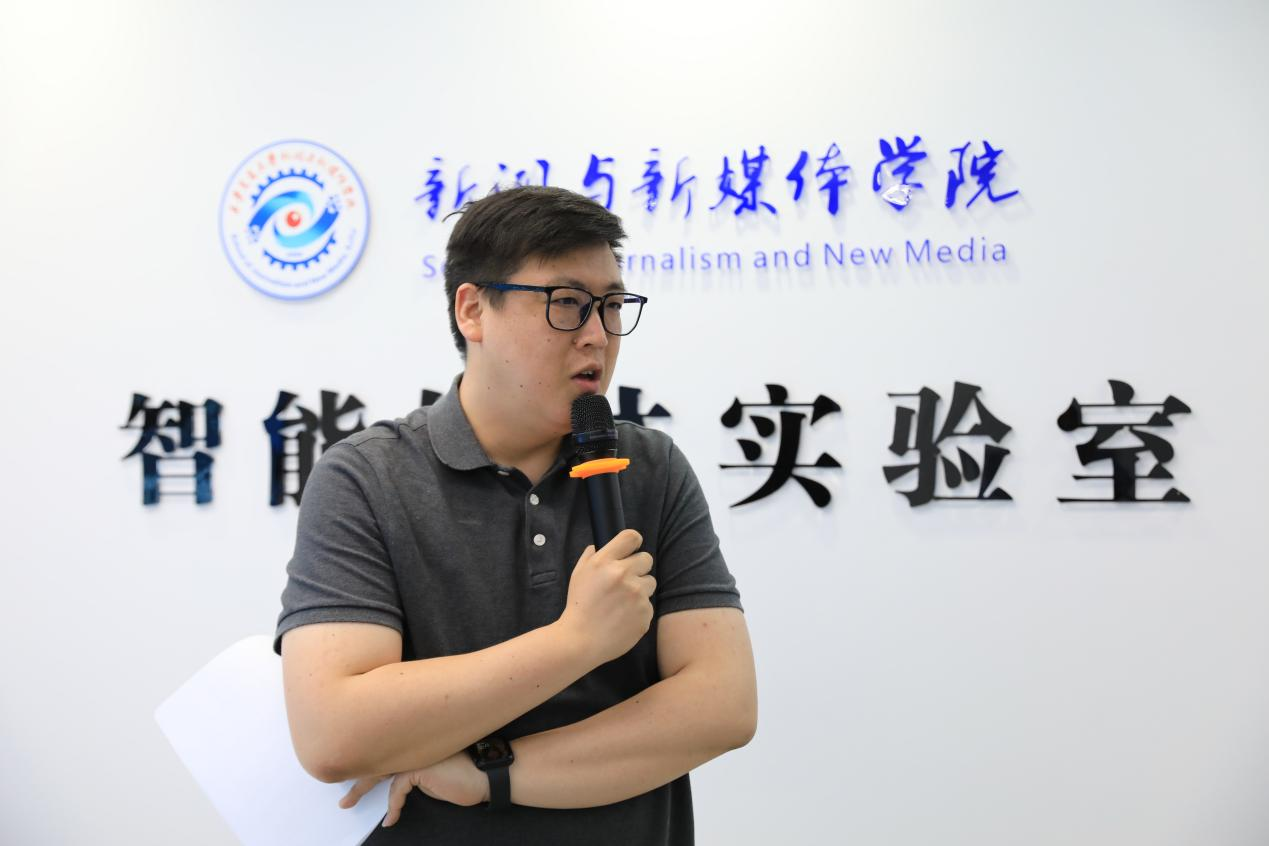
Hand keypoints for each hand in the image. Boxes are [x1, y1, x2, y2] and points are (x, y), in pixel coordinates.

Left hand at [338, 750, 489, 825]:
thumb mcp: (431, 774)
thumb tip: (393, 779)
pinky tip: (392, 819)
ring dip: (361, 790)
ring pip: (379, 771)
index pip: (382, 750)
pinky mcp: (418, 766)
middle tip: (340, 793)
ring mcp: (414, 752)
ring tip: (348, 803)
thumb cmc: (462, 777)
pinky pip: (397, 789)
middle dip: (354, 776)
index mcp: (413, 742)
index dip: (364, 763)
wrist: (485, 776)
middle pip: (374, 758)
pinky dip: (393, 805)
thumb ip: (411, 770)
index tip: (350, 777)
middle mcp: (411, 743)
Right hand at [559, 528, 655, 665]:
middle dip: (638, 567)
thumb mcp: (578, 575)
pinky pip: (648, 604)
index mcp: (605, 562)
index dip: (634, 542)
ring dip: (640, 589)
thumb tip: (599, 546)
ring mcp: (636, 594)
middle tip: (626, 581)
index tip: (632, 550)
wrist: (581, 640)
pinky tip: (623, 617)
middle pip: (647, 559)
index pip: (631, 537)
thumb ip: (590, 556)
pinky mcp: (645, 613)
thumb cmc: (579, 607)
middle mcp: (623, 575)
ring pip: (650, 582)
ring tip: (622, 602)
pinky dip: (639, 610)